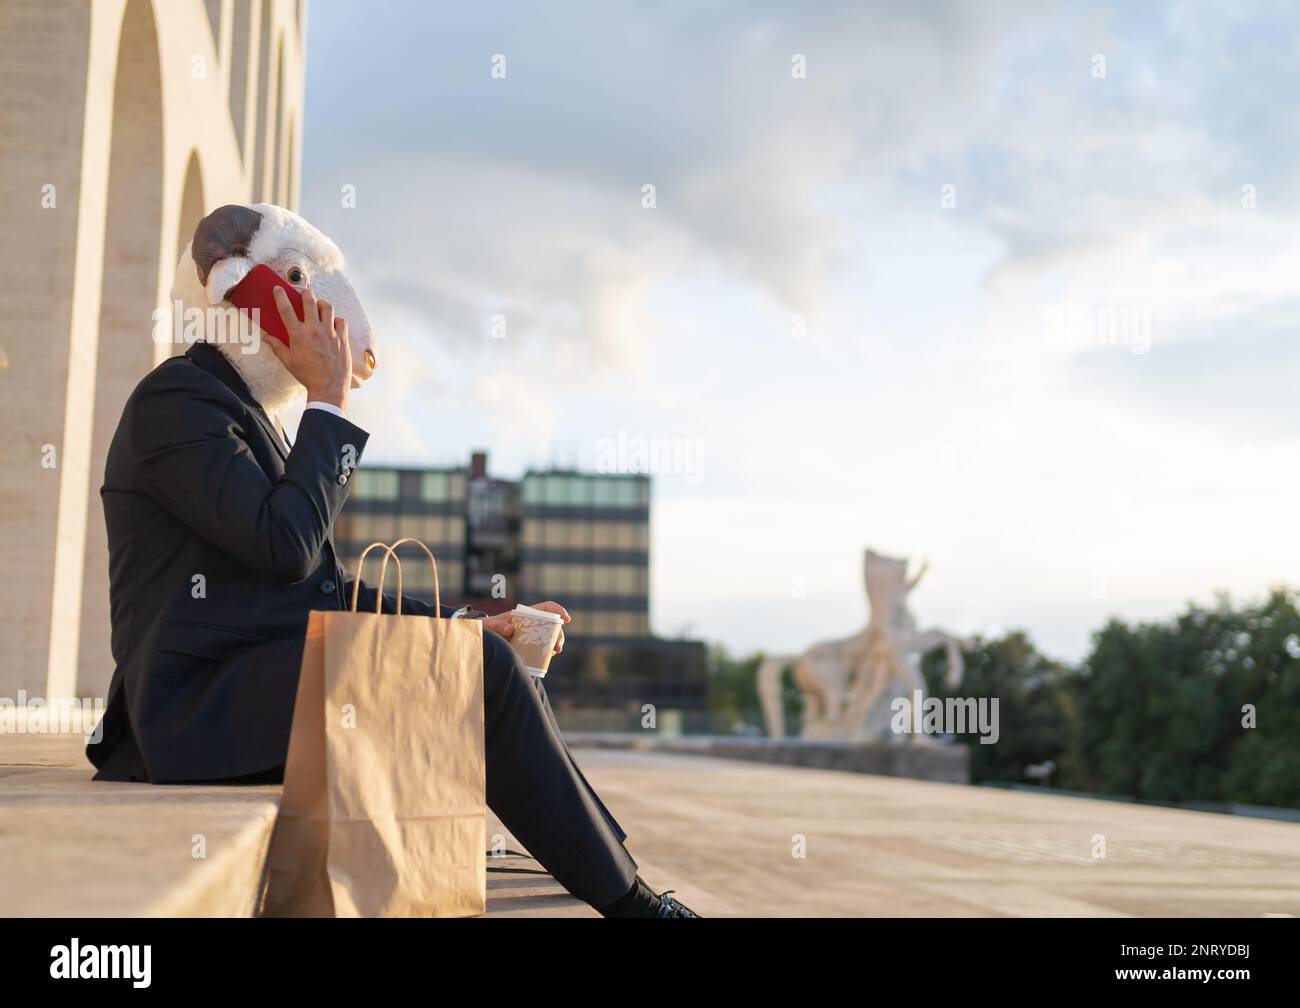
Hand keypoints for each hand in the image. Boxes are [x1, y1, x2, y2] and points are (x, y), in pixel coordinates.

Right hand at [267, 285, 351, 410]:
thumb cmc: (307, 375)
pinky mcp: (342, 339)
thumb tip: (266, 337)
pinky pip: (341, 321)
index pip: (286, 310)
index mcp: (298, 336)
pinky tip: (333, 323)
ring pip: (327, 308)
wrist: (329, 387)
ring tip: (319, 305)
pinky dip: (337, 319)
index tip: (278, 288)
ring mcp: (330, 333)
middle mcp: (314, 331)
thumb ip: (277, 346)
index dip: (281, 296)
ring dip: (322, 303)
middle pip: (310, 302)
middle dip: (306, 293)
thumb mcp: (288, 361)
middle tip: (304, 293)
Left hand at [484, 601, 569, 654]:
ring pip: (550, 637)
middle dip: (559, 635)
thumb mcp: (492, 625)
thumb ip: (499, 626)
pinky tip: (547, 658)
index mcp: (527, 614)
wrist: (485, 638)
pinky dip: (548, 652)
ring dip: (555, 644)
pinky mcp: (530, 645)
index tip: (566, 619)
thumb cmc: (490, 628)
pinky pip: (543, 647)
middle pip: (552, 625)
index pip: (547, 608)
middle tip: (557, 648)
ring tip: (554, 653)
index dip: (559, 610)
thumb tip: (510, 629)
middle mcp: (533, 623)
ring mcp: (533, 634)